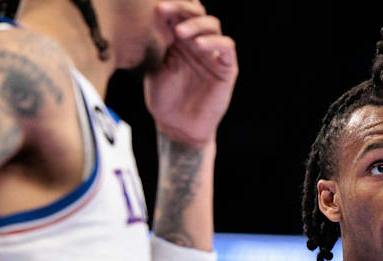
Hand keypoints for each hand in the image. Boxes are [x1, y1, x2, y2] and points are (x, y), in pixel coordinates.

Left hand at [145, 1, 237, 145]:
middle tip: (165, 10)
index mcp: (180, 40)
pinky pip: (227, 47)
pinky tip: (198, 45)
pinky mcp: (227, 68)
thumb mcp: (157, 65)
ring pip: (213, 25)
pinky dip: (214, 42)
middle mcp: (198, 43)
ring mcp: (214, 55)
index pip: (180, 13)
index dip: (171, 7)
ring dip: (196, 24)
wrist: (177, 126)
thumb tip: (158, 11)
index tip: (156, 8)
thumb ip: (160, 40)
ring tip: (178, 32)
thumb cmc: (164, 99)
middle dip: (182, 8)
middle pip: (198, 13)